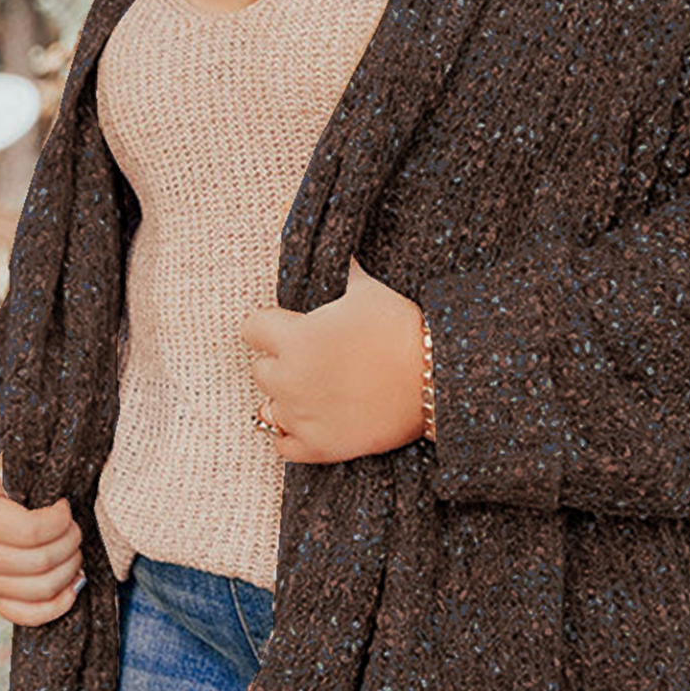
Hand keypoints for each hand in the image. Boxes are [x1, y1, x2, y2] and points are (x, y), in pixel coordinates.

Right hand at [0, 452, 86, 625]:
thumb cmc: (5, 489)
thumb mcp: (9, 470)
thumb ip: (27, 469)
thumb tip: (56, 476)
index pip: (32, 531)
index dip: (61, 520)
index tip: (66, 507)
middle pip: (40, 562)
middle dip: (71, 543)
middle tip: (76, 529)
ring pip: (41, 589)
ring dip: (71, 569)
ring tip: (74, 551)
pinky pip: (30, 616)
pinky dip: (60, 604)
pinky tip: (74, 583)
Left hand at [240, 255, 425, 463]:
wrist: (438, 378)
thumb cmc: (402, 328)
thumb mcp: (368, 289)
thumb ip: (340, 269)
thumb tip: (330, 244)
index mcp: (295, 338)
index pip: (251, 329)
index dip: (268, 325)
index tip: (285, 326)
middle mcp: (290, 379)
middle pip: (261, 369)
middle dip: (280, 361)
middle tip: (310, 356)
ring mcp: (304, 416)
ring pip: (269, 408)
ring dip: (285, 397)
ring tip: (312, 389)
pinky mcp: (321, 446)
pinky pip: (284, 446)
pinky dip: (292, 434)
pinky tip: (309, 420)